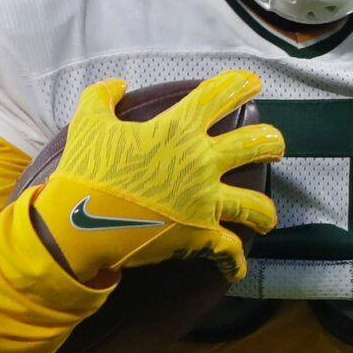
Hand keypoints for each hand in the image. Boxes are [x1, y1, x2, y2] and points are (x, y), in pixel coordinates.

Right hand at [33, 71, 282, 282]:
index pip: (218, 96)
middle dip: (271, 142)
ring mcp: (205, 201)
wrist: (77, 224)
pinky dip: (234, 264)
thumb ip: (101, 98)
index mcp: (178, 131)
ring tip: (268, 217)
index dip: (239, 84)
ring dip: (265, 212)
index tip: (253, 82)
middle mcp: (201, 163)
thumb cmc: (85, 172)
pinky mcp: (200, 236)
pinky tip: (236, 269)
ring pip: (255, 205)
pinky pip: (229, 252)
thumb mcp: (88, 124)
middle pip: (254, 145)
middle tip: (275, 144)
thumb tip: (116, 84)